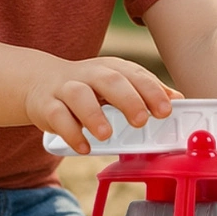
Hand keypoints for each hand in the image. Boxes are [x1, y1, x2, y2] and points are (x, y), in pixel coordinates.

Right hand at [24, 57, 180, 154]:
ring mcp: (65, 88)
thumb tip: (177, 99)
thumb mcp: (117, 84)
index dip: (151, 90)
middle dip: (127, 99)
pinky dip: (70, 133)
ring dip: (93, 115)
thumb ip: (145, 91)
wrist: (39, 81)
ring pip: (79, 95)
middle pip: (109, 80)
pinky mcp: (45, 105)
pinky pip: (56, 116)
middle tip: (141, 120)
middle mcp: (89, 74)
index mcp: (111, 68)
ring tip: (106, 135)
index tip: (165, 110)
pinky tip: (83, 147)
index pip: (134, 74)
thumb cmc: (88, 87)